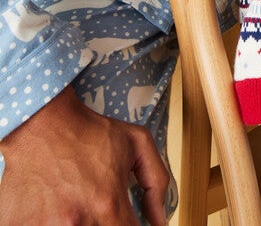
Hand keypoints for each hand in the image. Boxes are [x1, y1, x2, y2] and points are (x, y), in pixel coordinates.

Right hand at [0, 86, 168, 225]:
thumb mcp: (137, 143)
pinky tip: (54, 206)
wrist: (43, 123)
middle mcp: (79, 222)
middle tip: (97, 205)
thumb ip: (157, 182)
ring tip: (74, 203)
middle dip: (103, 222)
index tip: (125, 217)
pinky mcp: (21, 225)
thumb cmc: (88, 132)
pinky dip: (50, 221)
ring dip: (77, 222)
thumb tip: (161, 219)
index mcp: (108, 206)